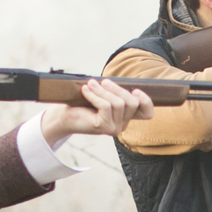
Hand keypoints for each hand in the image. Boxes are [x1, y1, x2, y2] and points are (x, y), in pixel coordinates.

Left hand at [40, 78, 154, 142]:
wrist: (64, 116)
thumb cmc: (83, 103)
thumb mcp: (103, 95)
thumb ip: (114, 91)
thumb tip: (122, 82)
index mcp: (125, 117)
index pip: (147, 113)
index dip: (146, 101)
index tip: (135, 90)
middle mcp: (122, 125)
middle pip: (132, 102)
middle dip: (117, 89)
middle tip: (103, 82)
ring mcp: (114, 128)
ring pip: (118, 103)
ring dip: (103, 91)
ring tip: (91, 84)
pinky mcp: (103, 127)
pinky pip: (105, 106)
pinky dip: (95, 95)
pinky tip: (86, 90)